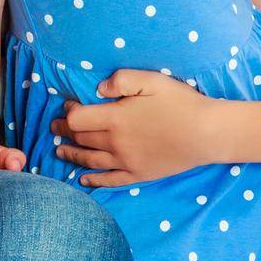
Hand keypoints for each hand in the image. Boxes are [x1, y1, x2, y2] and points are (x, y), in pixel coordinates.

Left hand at [51, 69, 221, 187]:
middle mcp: (115, 143)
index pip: (79, 118)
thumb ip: (122, 80)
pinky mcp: (138, 174)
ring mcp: (126, 162)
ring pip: (89, 160)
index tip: (68, 106)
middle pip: (81, 139)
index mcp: (116, 118)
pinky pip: (109, 180)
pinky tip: (83, 180)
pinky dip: (92, 180)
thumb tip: (98, 88)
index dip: (69, 112)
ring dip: (71, 154)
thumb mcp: (152, 80)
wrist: (206, 133)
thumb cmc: (181, 103)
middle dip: (64, 132)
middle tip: (54, 127)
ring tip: (59, 150)